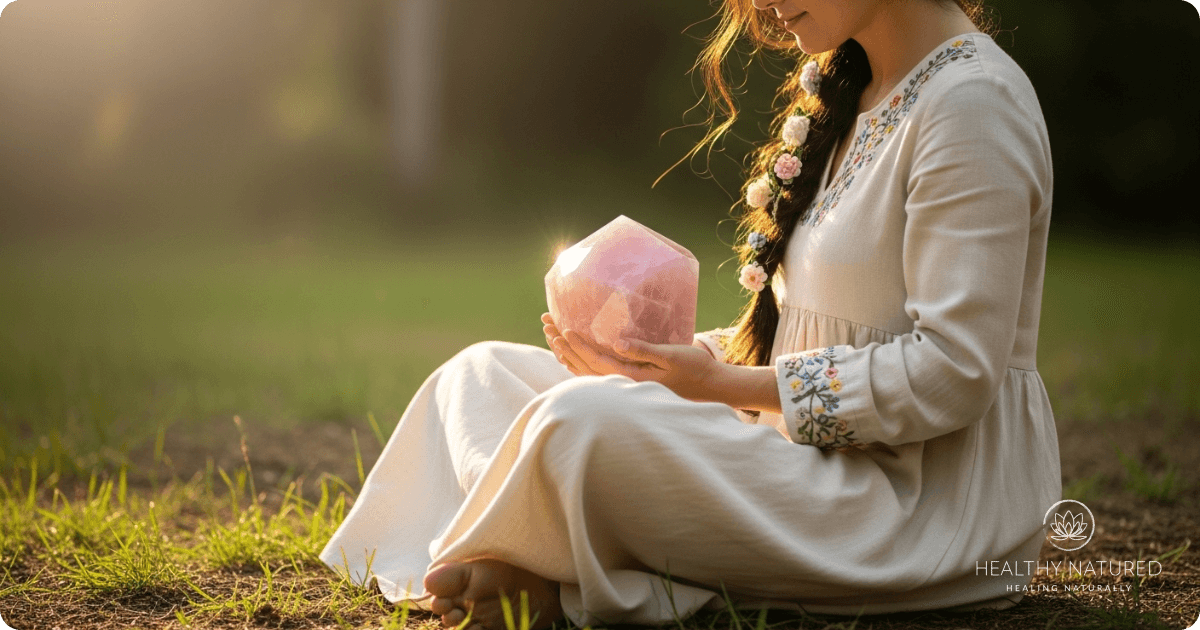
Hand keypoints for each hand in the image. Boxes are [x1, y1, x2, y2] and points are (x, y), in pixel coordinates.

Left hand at [540, 312, 721, 401]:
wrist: (708, 385)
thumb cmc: (693, 368)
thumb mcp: (671, 356)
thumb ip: (644, 351)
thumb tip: (617, 344)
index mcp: (632, 377)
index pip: (597, 361)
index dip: (578, 346)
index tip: (563, 329)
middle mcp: (624, 384)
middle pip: (585, 367)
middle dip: (564, 346)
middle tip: (546, 325)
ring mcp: (625, 385)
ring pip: (588, 371)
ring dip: (568, 354)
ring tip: (551, 336)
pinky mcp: (629, 382)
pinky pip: (597, 374)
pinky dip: (580, 363)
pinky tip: (572, 354)